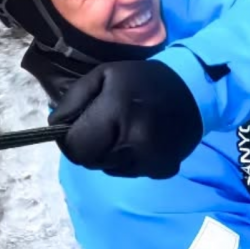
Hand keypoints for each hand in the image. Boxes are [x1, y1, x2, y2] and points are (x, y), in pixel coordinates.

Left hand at [50, 60, 201, 178]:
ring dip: (110, 154)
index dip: (70, 138)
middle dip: (90, 145)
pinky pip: (132, 173)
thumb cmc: (141, 80)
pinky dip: (131, 160)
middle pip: (90, 161)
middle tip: (105, 126)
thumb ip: (73, 100)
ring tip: (126, 130)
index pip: (75, 147)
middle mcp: (133, 141)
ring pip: (109, 169)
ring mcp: (150, 160)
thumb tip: (56, 127)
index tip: (77, 127)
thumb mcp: (102, 75)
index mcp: (115, 114)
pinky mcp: (164, 170)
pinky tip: (143, 141)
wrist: (193, 90)